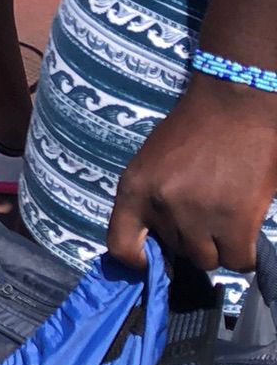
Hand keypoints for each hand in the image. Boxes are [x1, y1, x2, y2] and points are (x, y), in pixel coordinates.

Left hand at [107, 76, 276, 273]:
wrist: (235, 103)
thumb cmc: (195, 128)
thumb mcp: (155, 161)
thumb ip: (152, 198)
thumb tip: (159, 243)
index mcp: (134, 187)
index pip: (120, 246)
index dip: (137, 261)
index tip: (153, 261)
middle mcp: (161, 205)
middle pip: (176, 251)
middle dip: (192, 239)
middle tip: (207, 212)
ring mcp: (198, 216)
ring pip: (209, 260)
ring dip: (220, 246)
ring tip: (227, 217)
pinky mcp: (235, 221)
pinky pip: (239, 260)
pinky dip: (244, 252)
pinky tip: (245, 228)